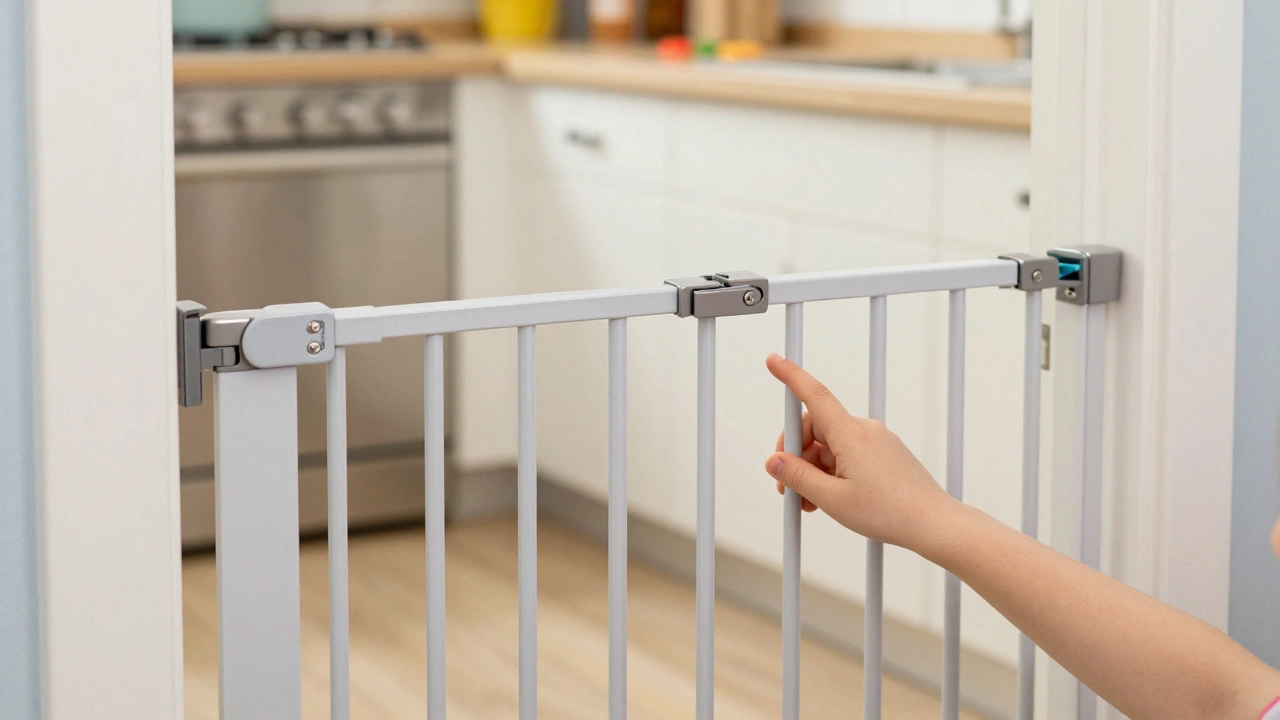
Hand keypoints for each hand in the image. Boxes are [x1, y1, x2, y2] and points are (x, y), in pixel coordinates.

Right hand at [764, 354, 957, 551]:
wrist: (933, 524)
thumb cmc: (888, 512)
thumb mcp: (832, 499)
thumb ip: (798, 478)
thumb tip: (774, 462)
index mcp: (851, 434)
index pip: (814, 395)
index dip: (791, 376)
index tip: (772, 360)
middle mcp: (864, 431)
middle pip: (815, 429)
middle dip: (796, 455)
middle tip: (787, 488)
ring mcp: (876, 442)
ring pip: (830, 447)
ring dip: (813, 471)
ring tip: (809, 503)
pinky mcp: (884, 455)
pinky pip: (848, 456)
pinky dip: (832, 473)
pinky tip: (829, 499)